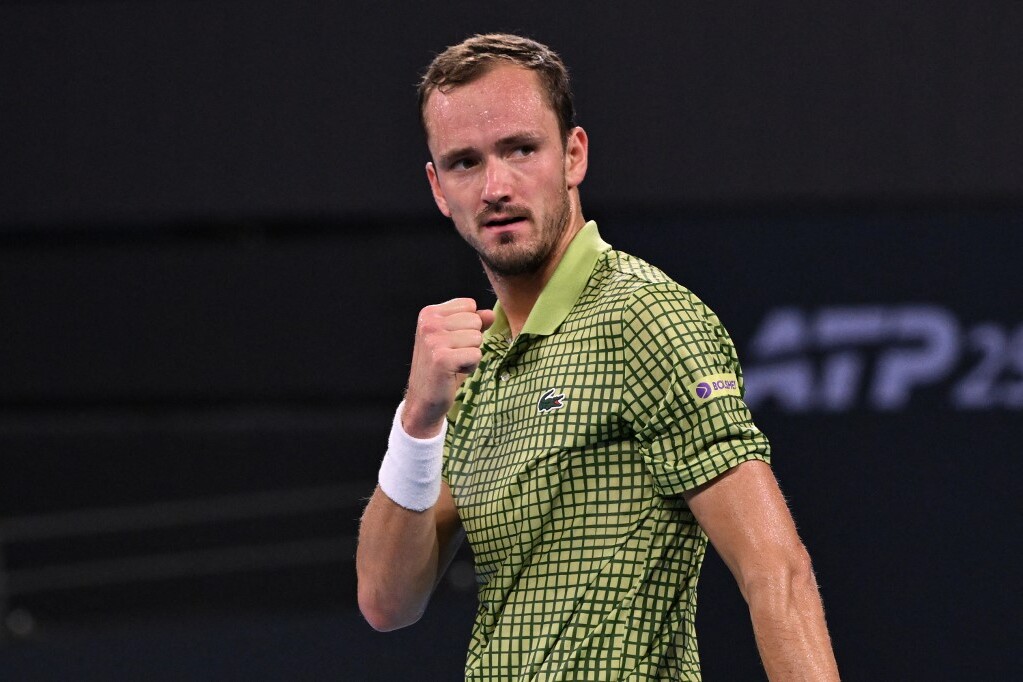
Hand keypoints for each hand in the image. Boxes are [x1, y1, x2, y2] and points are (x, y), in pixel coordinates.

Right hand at [403, 298, 494, 437]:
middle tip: (453, 356)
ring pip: (477, 338)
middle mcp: (429, 323)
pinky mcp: (442, 358)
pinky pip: (476, 355)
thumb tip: (490, 313)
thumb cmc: (443, 368)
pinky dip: (470, 367)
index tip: (452, 342)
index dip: (468, 326)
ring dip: (471, 355)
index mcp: (430, 313)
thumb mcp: (457, 340)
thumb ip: (474, 323)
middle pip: (475, 320)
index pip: (469, 305)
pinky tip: (453, 373)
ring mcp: (434, 340)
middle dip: (471, 341)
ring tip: (453, 364)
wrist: (424, 400)